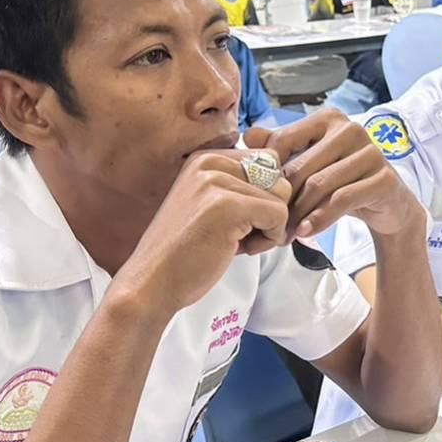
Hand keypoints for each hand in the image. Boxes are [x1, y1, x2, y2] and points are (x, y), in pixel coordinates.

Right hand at [116, 151, 290, 313]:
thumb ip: (242, 188)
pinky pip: (279, 214)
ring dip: (270, 226)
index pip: (268, 161)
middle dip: (271, 210)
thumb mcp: (211, 205)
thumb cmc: (186, 252)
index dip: (267, 195)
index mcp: (206, 158)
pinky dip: (270, 239)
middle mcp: (210, 162)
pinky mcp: (227, 206)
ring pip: (282, 196)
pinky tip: (241, 250)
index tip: (245, 220)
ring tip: (239, 242)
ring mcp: (217, 182)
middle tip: (243, 235)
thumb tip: (289, 185)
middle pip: (279, 177)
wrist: (152, 283)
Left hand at [257, 109, 420, 237]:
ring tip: (285, 235)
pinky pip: (342, 200)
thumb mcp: (310, 163)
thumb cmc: (343, 180)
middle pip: (300, 167)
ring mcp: (371, 152)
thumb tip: (248, 135)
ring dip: (298, 215)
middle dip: (282, 201)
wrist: (387, 204)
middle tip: (269, 225)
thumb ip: (280, 147)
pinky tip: (306, 233)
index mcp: (328, 119)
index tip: (257, 198)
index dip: (266, 174)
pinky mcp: (384, 178)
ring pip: (319, 185)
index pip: (283, 141)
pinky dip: (320, 219)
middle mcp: (351, 129)